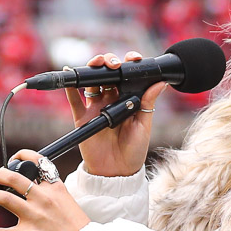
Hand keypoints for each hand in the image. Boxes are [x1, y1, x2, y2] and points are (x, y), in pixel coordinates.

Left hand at [0, 150, 91, 230]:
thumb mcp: (68, 202)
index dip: (21, 156)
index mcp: (54, 188)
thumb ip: (50, 194)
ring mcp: (34, 216)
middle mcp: (42, 198)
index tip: (12, 159)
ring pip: (2, 198)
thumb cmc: (78, 229)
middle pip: (12, 177)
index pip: (37, 161)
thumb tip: (33, 191)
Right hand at [67, 50, 168, 177]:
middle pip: (107, 75)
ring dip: (92, 69)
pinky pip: (74, 100)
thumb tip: (161, 82)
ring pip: (91, 82)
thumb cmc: (134, 150)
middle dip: (109, 63)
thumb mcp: (144, 125)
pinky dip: (70, 88)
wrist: (117, 172)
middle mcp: (111, 100)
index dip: (129, 64)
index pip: (127, 76)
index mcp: (128, 99)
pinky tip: (70, 75)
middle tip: (113, 64)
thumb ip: (148, 102)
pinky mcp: (83, 118)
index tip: (133, 59)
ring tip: (97, 64)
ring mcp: (96, 108)